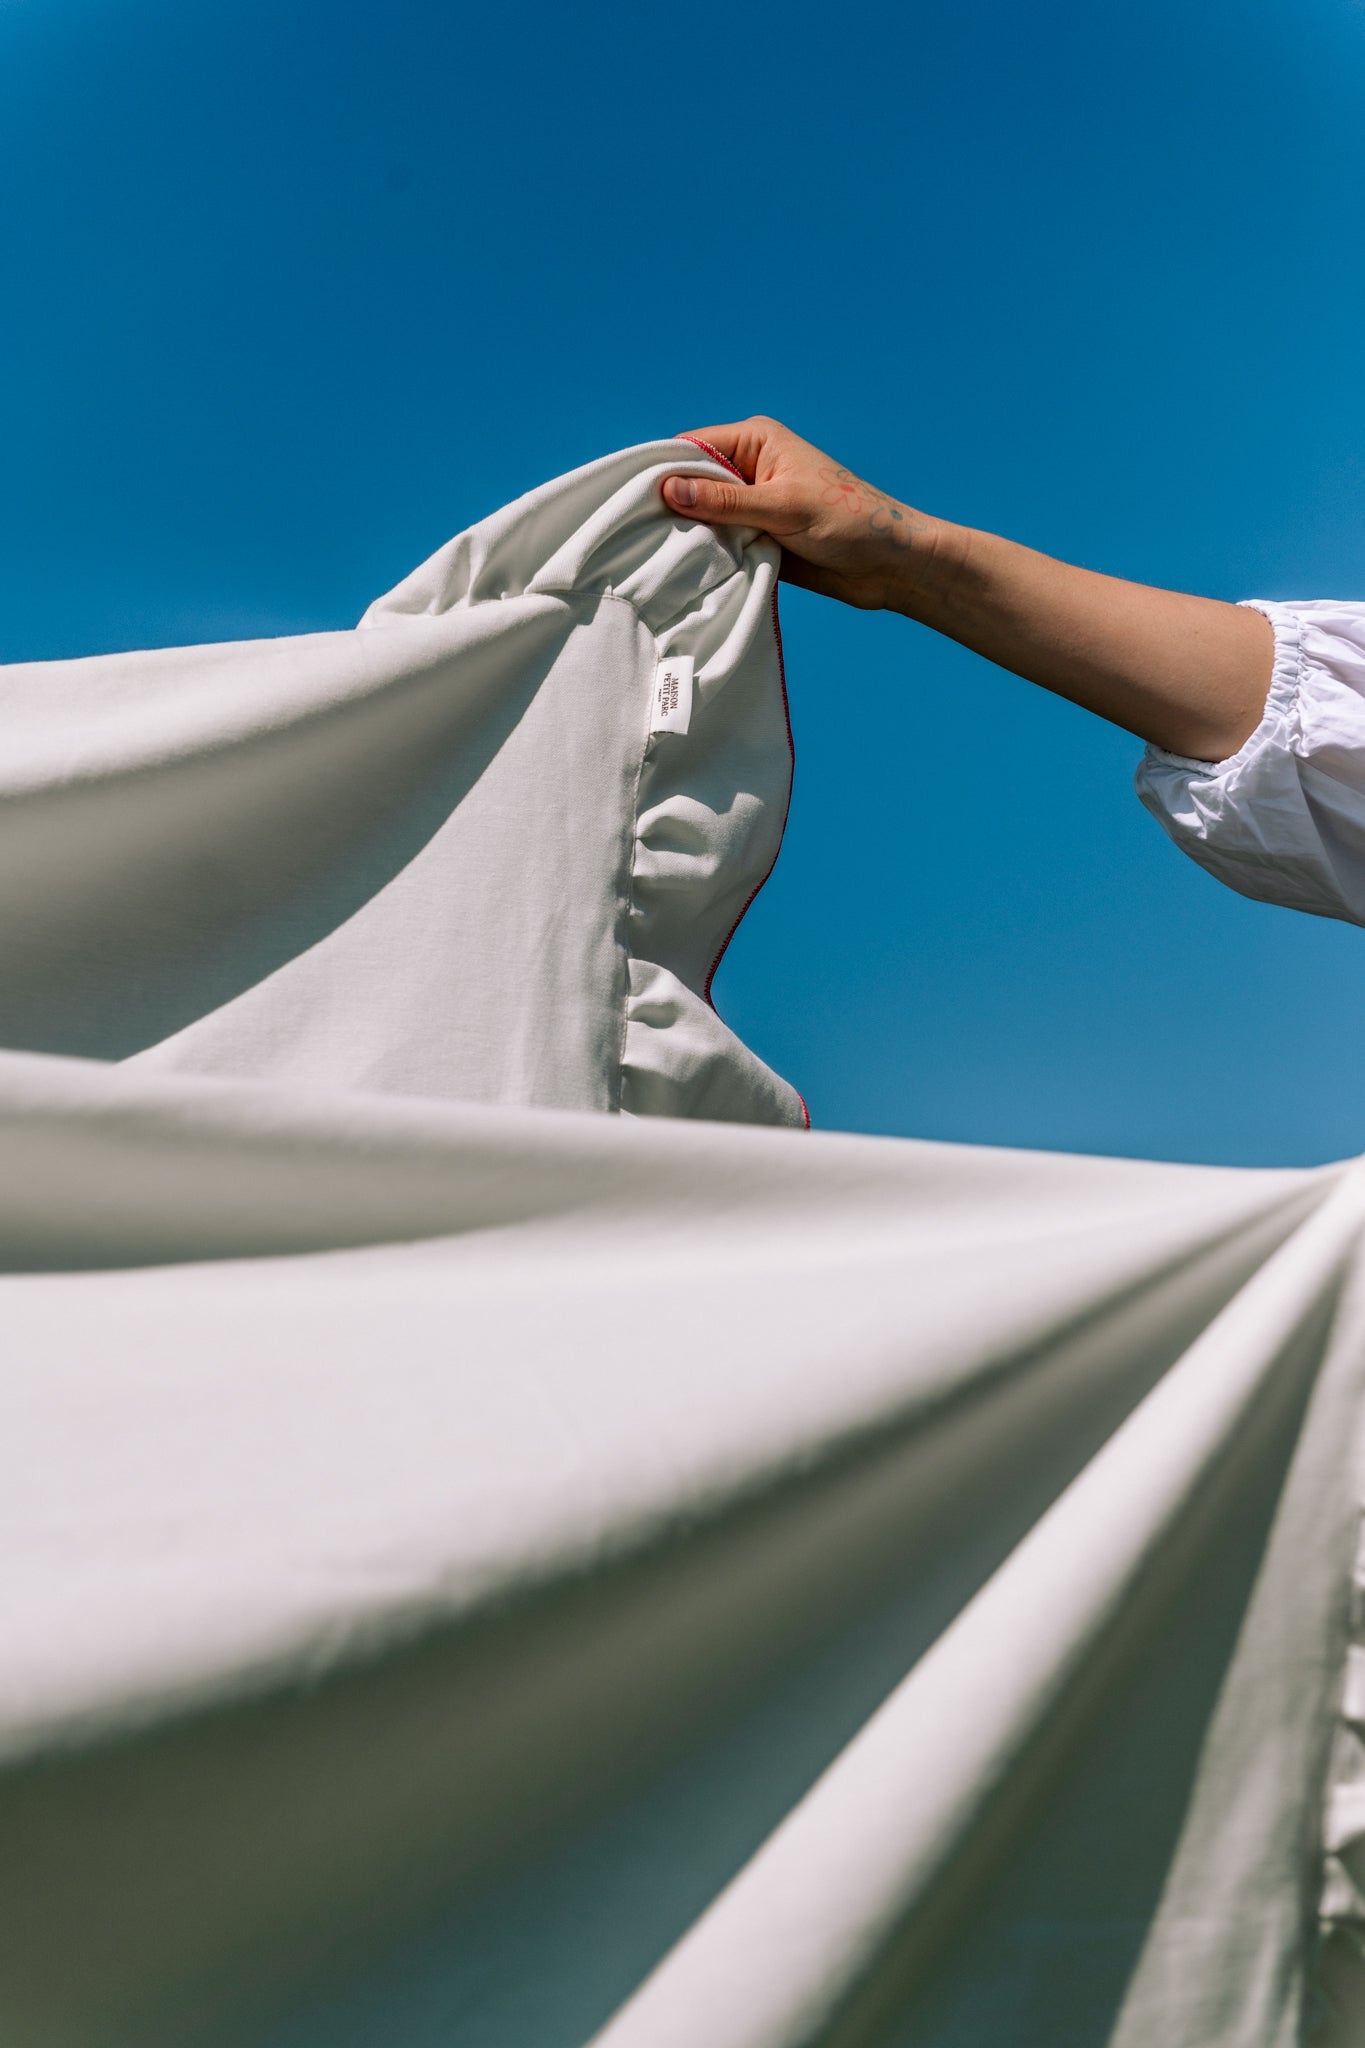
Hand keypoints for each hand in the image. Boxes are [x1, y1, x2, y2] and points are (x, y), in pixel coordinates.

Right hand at [662, 417, 941, 610]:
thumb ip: (725, 501)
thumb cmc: (848, 521)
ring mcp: (752, 505)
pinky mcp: (757, 538)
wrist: (888, 565)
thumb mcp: (783, 507)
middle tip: (640, 534)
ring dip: (690, 536)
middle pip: (693, 482)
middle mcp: (751, 468)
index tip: (633, 499)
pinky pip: (720, 544)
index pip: (693, 447)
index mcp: (757, 442)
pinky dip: (707, 556)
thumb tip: (668, 489)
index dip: (663, 470)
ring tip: (661, 556)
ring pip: (703, 517)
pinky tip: (688, 571)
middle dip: (672, 506)